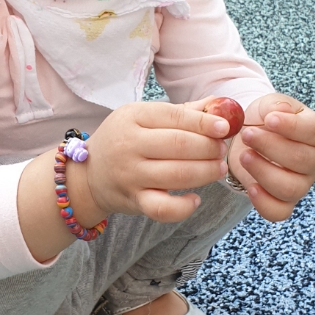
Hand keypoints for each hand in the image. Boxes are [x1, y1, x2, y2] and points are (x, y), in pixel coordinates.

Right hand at [72, 100, 230, 225]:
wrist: (88, 174)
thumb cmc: (123, 140)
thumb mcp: (142, 117)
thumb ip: (180, 112)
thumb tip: (218, 105)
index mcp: (132, 117)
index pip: (174, 117)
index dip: (203, 122)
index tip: (225, 127)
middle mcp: (129, 145)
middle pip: (179, 145)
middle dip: (209, 147)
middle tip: (222, 149)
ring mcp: (130, 175)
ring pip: (177, 175)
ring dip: (205, 172)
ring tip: (218, 168)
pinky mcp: (134, 201)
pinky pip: (163, 208)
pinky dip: (183, 207)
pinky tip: (195, 199)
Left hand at [227, 93, 314, 221]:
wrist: (250, 136)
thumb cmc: (265, 119)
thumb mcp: (270, 104)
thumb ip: (276, 105)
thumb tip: (280, 111)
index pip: (313, 131)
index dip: (292, 127)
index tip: (269, 119)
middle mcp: (314, 161)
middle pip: (301, 160)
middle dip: (270, 147)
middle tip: (247, 134)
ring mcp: (302, 183)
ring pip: (290, 188)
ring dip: (263, 172)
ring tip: (244, 156)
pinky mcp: (284, 201)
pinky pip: (279, 212)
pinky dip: (263, 202)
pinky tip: (250, 185)